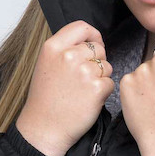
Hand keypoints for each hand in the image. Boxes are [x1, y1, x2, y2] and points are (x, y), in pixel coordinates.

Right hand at [17, 21, 113, 155]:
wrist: (44, 128)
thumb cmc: (45, 99)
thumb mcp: (46, 64)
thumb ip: (64, 49)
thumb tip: (89, 42)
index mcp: (53, 47)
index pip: (82, 27)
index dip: (92, 36)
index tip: (94, 45)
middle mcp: (68, 55)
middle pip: (98, 48)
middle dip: (97, 61)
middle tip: (84, 78)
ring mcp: (83, 72)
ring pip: (107, 66)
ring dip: (101, 78)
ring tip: (83, 91)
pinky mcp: (96, 88)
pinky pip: (110, 83)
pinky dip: (104, 92)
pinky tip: (89, 101)